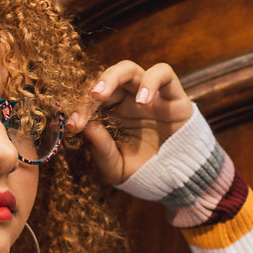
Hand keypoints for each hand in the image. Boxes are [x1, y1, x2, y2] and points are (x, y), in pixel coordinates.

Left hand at [66, 60, 193, 185]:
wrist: (180, 183)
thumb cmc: (145, 173)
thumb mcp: (116, 168)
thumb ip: (101, 150)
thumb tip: (86, 127)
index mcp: (111, 115)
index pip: (90, 102)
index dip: (79, 108)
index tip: (72, 125)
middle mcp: (127, 101)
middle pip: (104, 81)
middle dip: (90, 90)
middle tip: (84, 102)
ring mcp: (150, 96)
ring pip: (129, 69)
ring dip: (111, 77)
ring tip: (100, 94)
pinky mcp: (174, 96)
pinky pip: (164, 73)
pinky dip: (151, 81)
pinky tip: (142, 101)